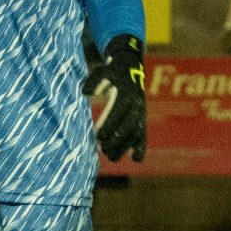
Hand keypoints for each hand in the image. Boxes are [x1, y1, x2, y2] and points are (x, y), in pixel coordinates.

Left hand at [92, 34, 146, 161]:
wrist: (130, 70)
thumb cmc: (112, 73)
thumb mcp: (102, 72)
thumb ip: (94, 81)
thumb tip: (86, 92)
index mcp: (127, 94)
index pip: (119, 110)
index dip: (110, 123)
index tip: (97, 135)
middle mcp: (137, 105)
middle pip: (129, 125)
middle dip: (116, 138)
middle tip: (102, 149)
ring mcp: (141, 114)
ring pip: (136, 133)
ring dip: (125, 147)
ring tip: (111, 157)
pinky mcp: (142, 121)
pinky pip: (144, 136)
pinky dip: (141, 148)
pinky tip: (135, 160)